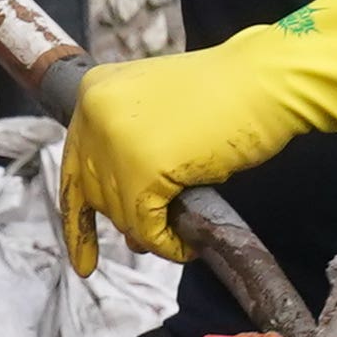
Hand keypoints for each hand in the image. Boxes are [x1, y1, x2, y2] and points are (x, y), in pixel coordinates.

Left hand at [58, 0, 336, 272]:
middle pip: (94, 193)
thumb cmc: (225, 94)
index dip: (77, 215)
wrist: (264, 82)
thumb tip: (117, 209)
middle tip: (150, 240)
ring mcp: (116, 140)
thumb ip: (126, 143)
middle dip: (123, 224)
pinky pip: (147, 227)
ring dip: (152, 234)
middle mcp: (96, 113)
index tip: (83, 255)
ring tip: (179, 234)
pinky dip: (168, 244)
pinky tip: (187, 245)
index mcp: (95, 92)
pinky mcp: (143, 169)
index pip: (73, 164)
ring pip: (120, 214)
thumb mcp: (155, 106)